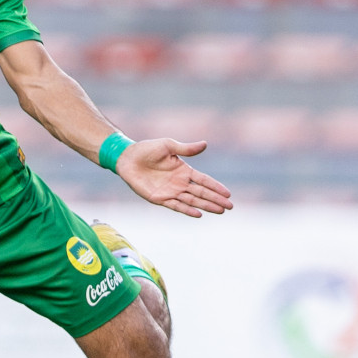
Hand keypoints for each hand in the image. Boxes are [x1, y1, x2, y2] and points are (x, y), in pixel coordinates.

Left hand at [115, 139, 232, 217]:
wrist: (127, 158)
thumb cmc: (147, 149)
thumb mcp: (168, 146)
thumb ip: (186, 148)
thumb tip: (205, 144)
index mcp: (184, 170)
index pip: (204, 180)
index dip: (216, 187)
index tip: (228, 193)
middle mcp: (179, 183)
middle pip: (201, 193)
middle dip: (216, 199)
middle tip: (230, 206)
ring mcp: (170, 191)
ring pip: (192, 201)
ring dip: (206, 206)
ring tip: (220, 211)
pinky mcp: (159, 198)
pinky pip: (176, 205)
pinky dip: (187, 210)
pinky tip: (199, 214)